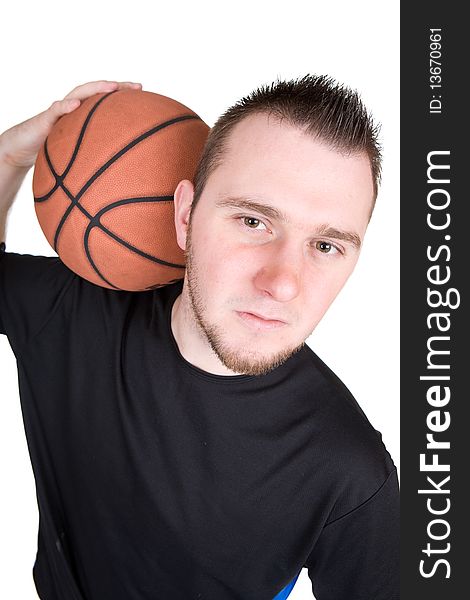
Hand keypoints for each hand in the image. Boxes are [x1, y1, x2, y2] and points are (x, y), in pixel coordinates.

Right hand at [0, 80, 142, 168]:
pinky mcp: (46, 118)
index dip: (123, 94)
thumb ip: (98, 156)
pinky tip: (76, 104)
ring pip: (79, 93)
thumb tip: (123, 172)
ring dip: (95, 89)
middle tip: (136, 87)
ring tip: (111, 87)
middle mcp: (75, 108)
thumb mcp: (82, 154)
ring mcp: (60, 110)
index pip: (106, 100)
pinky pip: (56, 110)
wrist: (25, 150)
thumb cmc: (55, 152)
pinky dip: (65, 106)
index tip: (143, 92)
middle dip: (116, 86)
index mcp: (84, 115)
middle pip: (97, 91)